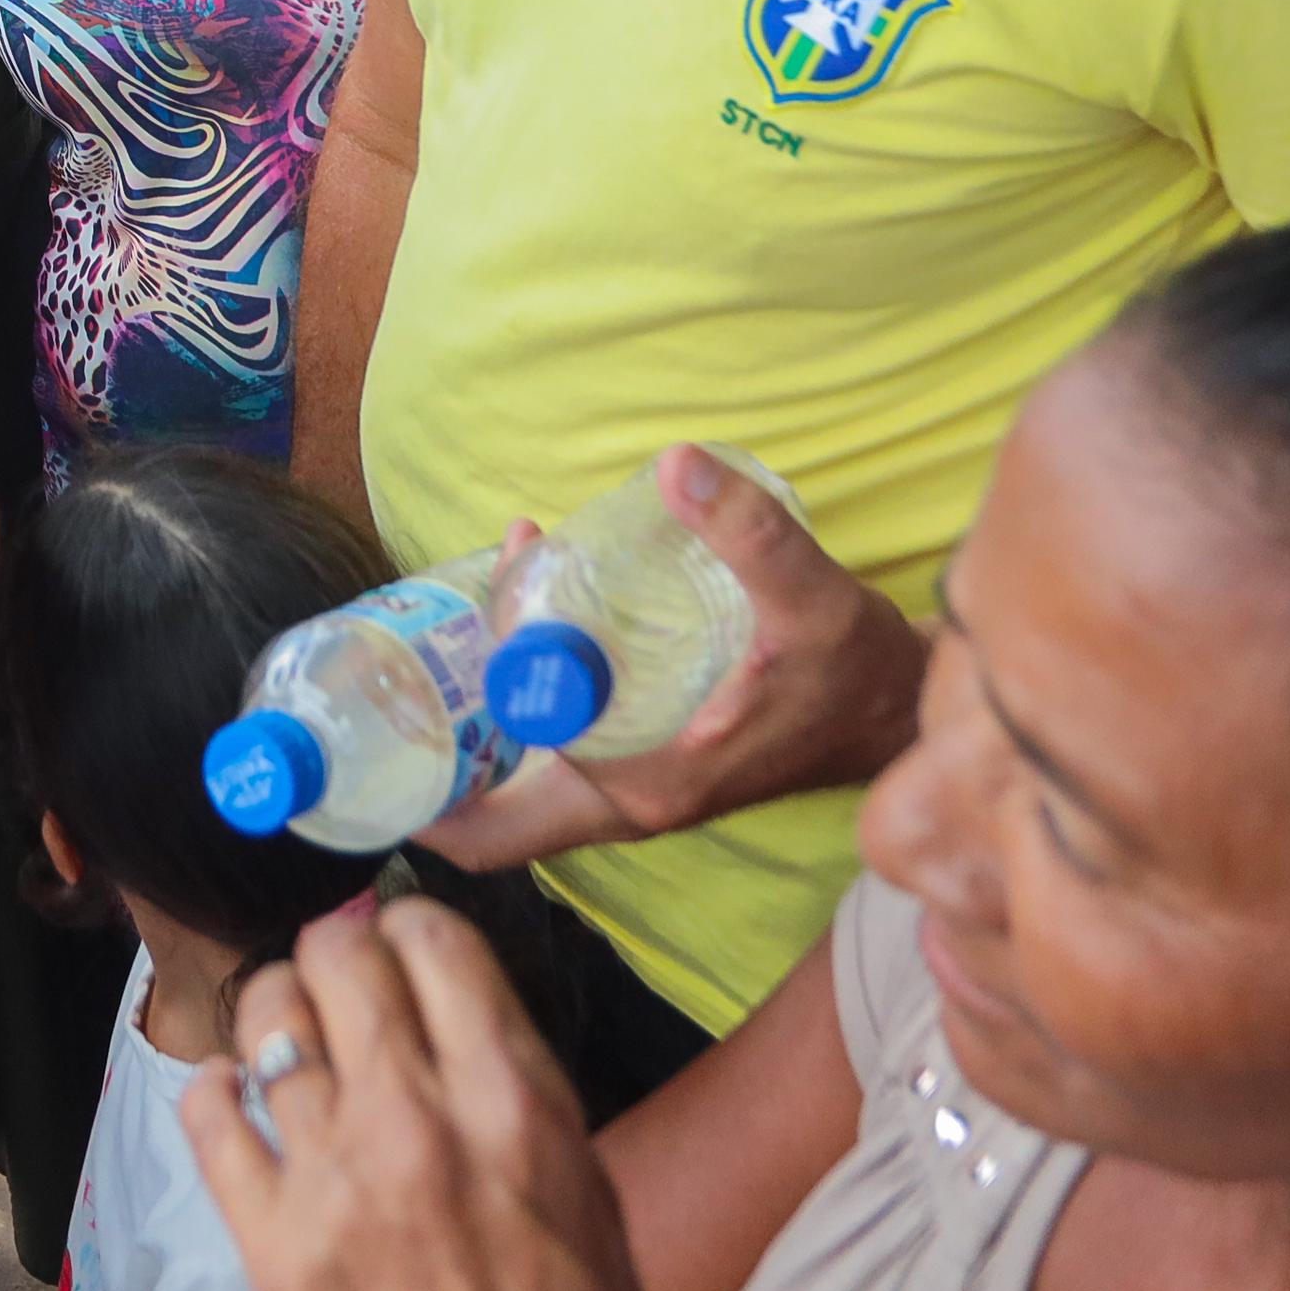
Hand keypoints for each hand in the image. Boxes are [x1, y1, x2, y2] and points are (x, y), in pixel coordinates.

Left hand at [181, 898, 632, 1290]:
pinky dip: (212, 1088)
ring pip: (267, 1018)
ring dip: (277, 1010)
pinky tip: (233, 1093)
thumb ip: (514, 1077)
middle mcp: (415, 1119)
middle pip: (339, 956)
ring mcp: (332, 1176)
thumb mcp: (581, 1180)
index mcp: (510, 1100)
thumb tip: (450, 993)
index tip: (403, 942)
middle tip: (342, 976)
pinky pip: (208, 1115)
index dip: (410, 926)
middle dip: (337, 951)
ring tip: (289, 1031)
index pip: (435, 939)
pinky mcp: (268, 1239)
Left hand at [418, 447, 923, 868]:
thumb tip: (677, 465)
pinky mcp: (653, 759)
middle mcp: (629, 801)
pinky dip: (528, 688)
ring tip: (478, 593)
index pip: (501, 825)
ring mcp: (639, 786)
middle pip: (496, 793)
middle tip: (423, 631)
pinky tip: (530, 606)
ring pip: (525, 765)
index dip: (429, 795)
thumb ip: (750, 531)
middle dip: (447, 724)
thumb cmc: (858, 670)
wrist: (906, 707)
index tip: (384, 725)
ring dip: (488, 691)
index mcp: (643, 789)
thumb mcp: (811, 598)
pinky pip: (559, 741)